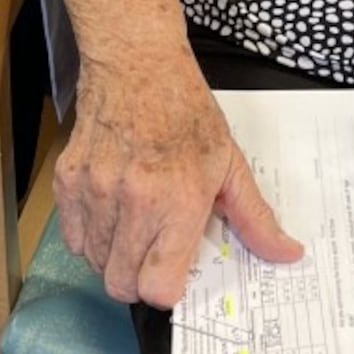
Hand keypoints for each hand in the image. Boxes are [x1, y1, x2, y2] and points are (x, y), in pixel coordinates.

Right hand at [57, 51, 301, 306]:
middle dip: (138, 282)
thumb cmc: (184, 110)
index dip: (167, 289)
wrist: (137, 63)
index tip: (174, 275)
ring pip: (94, 264)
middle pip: (120, 285)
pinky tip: (110, 214)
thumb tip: (285, 254)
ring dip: (113, 258)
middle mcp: (133, 201)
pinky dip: (89, 236)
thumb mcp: (230, 164)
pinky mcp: (68, 181)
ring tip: (134, 228)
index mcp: (178, 200)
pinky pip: (72, 238)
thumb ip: (255, 217)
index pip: (157, 286)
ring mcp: (96, 191)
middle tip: (152, 257)